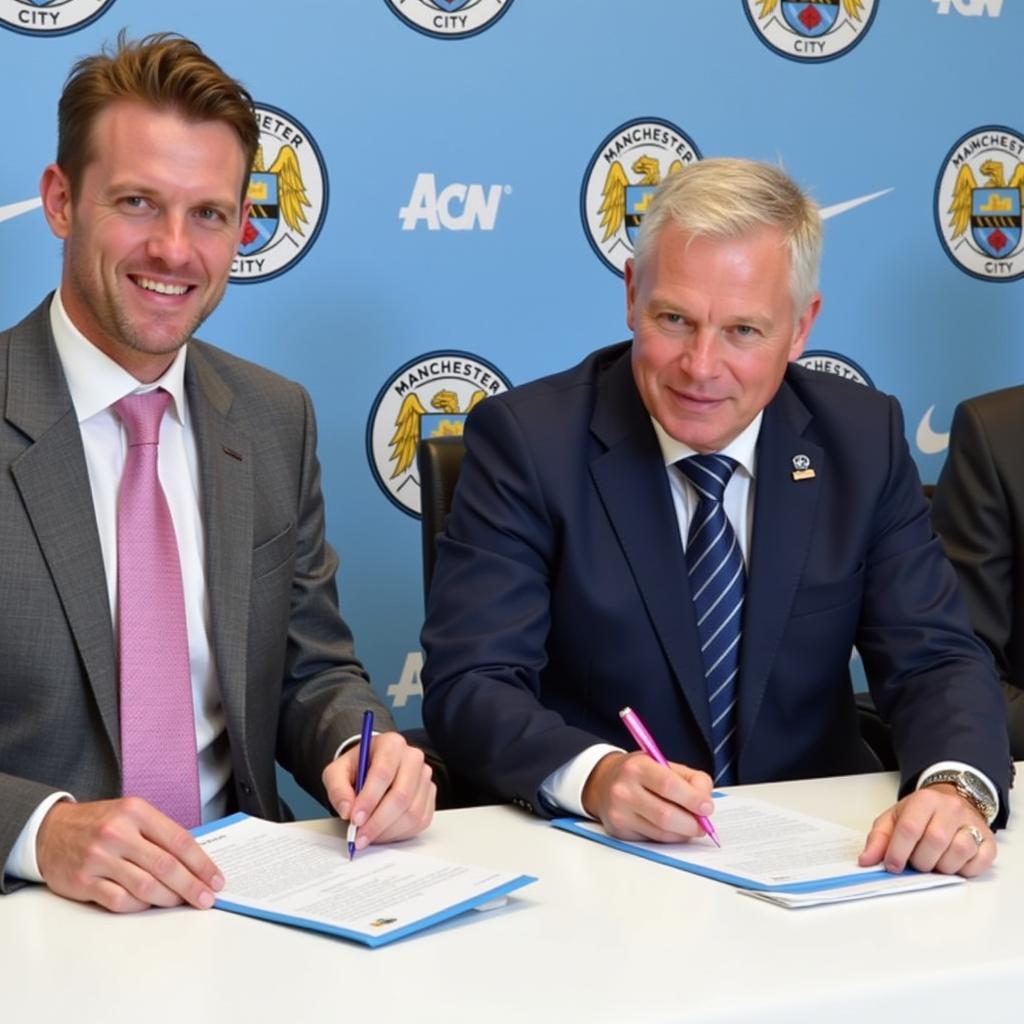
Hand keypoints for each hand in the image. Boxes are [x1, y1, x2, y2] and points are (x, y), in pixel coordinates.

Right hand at [35, 798, 223, 912]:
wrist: (50, 831)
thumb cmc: (99, 824)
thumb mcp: (131, 814)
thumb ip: (159, 833)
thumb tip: (195, 862)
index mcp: (136, 811)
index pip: (179, 840)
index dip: (202, 863)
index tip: (216, 879)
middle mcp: (118, 832)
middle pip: (166, 865)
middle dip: (192, 886)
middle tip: (207, 898)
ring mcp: (99, 857)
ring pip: (146, 886)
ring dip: (170, 898)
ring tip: (183, 902)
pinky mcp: (84, 880)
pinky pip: (120, 900)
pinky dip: (140, 905)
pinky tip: (150, 904)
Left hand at [323, 731, 434, 850]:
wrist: (372, 768)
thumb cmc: (357, 768)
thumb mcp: (337, 772)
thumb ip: (337, 789)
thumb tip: (347, 810)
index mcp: (391, 744)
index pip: (383, 773)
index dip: (369, 799)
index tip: (355, 819)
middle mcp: (413, 757)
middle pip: (401, 795)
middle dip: (378, 822)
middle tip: (360, 836)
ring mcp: (424, 777)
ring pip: (412, 812)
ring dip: (388, 831)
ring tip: (368, 836)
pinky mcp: (429, 795)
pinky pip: (420, 821)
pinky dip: (399, 833)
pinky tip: (382, 832)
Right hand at [581, 751, 713, 841]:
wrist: (603, 782)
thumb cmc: (640, 773)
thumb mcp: (664, 764)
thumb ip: (692, 779)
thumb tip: (706, 803)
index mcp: (637, 767)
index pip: (669, 785)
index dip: (692, 799)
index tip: (707, 807)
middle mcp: (624, 790)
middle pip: (665, 815)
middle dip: (691, 823)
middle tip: (703, 824)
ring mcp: (619, 813)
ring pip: (661, 832)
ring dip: (683, 833)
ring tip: (691, 826)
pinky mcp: (619, 832)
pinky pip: (653, 840)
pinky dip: (670, 837)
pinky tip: (673, 829)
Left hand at [859, 783, 995, 877]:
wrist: (951, 802)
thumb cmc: (920, 814)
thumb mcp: (894, 819)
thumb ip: (878, 839)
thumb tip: (866, 860)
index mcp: (925, 800)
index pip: (909, 828)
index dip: (898, 852)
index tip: (892, 865)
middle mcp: (951, 808)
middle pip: (935, 842)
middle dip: (920, 861)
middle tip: (916, 862)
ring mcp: (973, 824)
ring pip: (958, 852)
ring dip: (941, 867)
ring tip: (934, 861)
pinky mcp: (989, 842)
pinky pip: (978, 863)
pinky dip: (963, 870)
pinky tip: (952, 863)